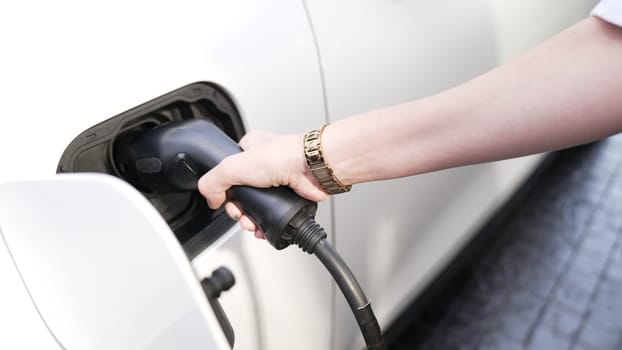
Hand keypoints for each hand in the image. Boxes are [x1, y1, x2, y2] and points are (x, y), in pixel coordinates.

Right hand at [198, 130, 327, 237]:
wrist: (312, 169)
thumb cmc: (283, 156)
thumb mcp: (234, 165)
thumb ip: (214, 181)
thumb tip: (211, 200)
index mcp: (248, 150)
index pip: (228, 173)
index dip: (224, 191)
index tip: (225, 201)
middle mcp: (263, 164)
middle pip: (240, 194)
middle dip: (237, 209)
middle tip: (240, 214)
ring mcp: (276, 181)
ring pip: (255, 206)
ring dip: (250, 219)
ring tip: (251, 224)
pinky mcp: (287, 196)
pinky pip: (271, 214)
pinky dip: (265, 224)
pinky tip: (262, 228)